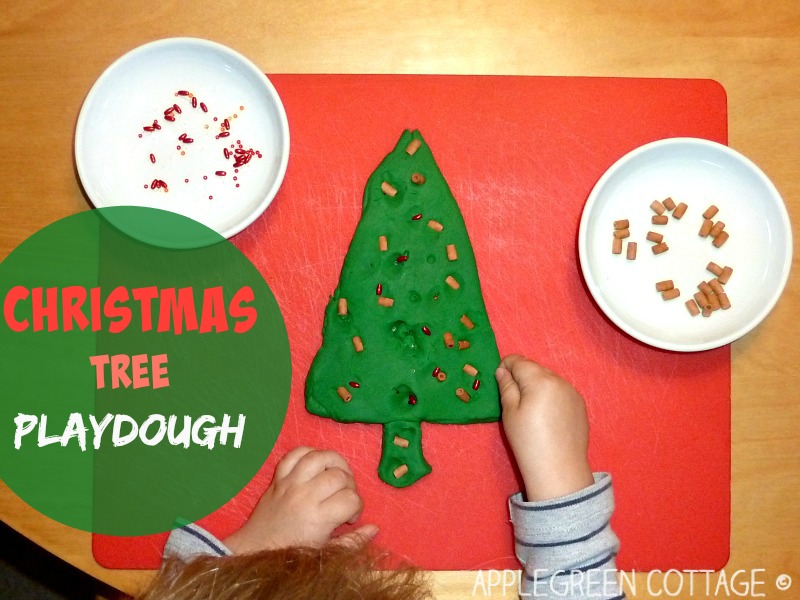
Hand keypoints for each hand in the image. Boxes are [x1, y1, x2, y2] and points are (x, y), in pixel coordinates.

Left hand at [223, 447, 377, 553]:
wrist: (255, 550)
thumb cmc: (292, 554)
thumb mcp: (325, 553)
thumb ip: (352, 541)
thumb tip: (375, 528)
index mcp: (318, 518)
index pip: (351, 498)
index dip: (357, 507)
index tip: (349, 517)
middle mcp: (305, 496)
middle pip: (339, 475)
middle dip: (349, 485)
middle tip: (343, 498)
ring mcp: (290, 484)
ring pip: (319, 457)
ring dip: (334, 462)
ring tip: (336, 474)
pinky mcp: (278, 478)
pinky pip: (294, 454)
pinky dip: (308, 452)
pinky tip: (316, 464)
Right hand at [496, 355, 594, 501]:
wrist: (559, 470)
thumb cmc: (528, 442)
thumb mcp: (510, 413)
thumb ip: (506, 387)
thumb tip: (502, 370)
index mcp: (540, 380)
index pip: (519, 361)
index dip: (506, 366)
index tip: (499, 380)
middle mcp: (559, 380)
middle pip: (535, 368)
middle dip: (522, 375)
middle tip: (513, 397)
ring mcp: (572, 392)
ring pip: (549, 378)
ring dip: (537, 384)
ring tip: (530, 408)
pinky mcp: (580, 404)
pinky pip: (560, 391)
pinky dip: (550, 395)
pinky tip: (546, 415)